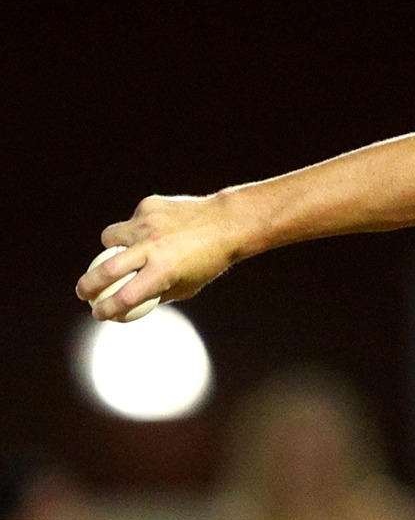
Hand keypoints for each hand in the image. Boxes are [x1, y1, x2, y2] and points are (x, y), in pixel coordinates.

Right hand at [76, 193, 247, 320]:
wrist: (227, 223)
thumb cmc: (208, 261)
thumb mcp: (187, 285)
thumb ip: (156, 293)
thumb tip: (126, 305)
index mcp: (164, 271)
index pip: (125, 297)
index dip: (106, 310)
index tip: (98, 313)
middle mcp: (152, 247)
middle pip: (105, 270)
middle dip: (87, 286)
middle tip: (82, 293)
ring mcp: (148, 224)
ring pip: (110, 237)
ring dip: (109, 249)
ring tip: (121, 253)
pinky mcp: (148, 206)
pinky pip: (131, 221)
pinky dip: (135, 230)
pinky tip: (153, 231)